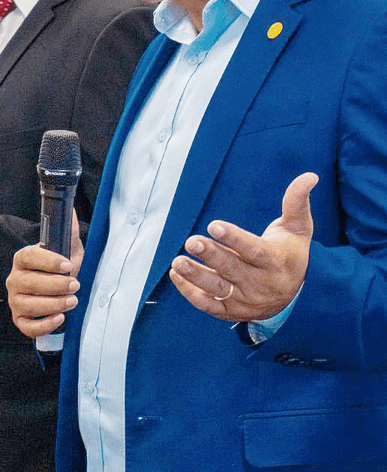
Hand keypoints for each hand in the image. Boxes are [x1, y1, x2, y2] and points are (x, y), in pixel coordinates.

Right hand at [6, 211, 82, 337]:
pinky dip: (43, 325)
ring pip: (29, 305)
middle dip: (56, 285)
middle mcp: (14, 279)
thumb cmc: (60, 266)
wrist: (54, 285)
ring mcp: (14, 300)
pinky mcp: (19, 319)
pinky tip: (60, 318)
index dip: (48, 261)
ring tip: (72, 300)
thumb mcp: (67, 246)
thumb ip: (69, 231)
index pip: (29, 256)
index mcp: (22, 258)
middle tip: (75, 284)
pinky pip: (27, 326)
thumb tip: (70, 212)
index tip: (67, 264)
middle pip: (30, 282)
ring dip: (53, 304)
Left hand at [169, 172, 317, 322]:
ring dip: (196, 277)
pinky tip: (175, 275)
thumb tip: (310, 175)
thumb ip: (297, 202)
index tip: (214, 225)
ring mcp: (245, 299)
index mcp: (275, 261)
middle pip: (232, 269)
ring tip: (177, 262)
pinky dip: (190, 293)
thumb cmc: (290, 253)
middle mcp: (260, 283)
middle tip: (190, 241)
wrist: (297, 297)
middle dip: (210, 255)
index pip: (254, 250)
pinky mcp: (232, 311)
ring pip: (218, 289)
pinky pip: (209, 305)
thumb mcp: (298, 228)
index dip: (234, 238)